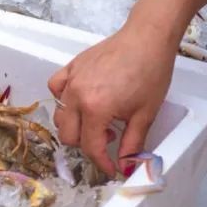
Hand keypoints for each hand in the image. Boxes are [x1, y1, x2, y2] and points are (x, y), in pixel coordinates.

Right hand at [48, 26, 173, 175]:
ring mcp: (71, 79)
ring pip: (59, 115)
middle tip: (108, 140)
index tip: (113, 169)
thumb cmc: (151, 72)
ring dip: (75, 125)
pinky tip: (79, 100)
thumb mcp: (145, 115)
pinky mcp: (71, 67)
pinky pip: (56, 88)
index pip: (91, 147)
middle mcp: (76, 95)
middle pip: (69, 136)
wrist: (148, 38)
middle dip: (87, 146)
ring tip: (98, 120)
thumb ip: (132, 145)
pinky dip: (63, 99)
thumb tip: (127, 168)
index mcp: (95, 109)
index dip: (103, 164)